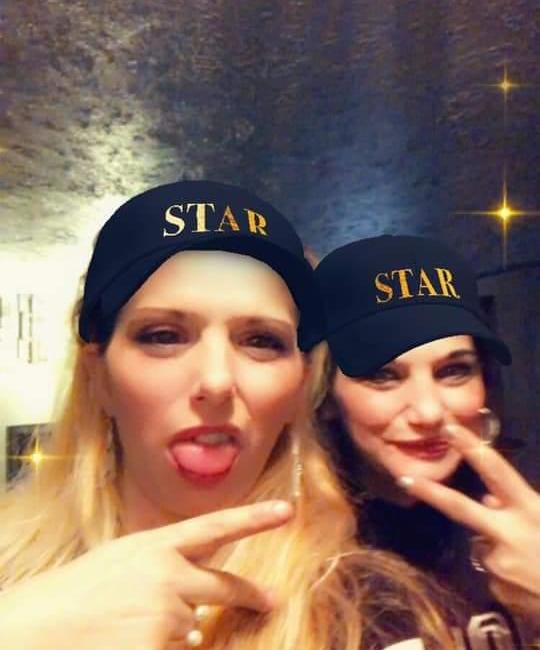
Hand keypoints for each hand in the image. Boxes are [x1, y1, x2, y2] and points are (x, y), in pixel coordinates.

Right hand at [0, 500, 292, 649]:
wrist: (37, 627)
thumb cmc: (79, 593)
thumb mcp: (124, 560)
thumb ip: (164, 565)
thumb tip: (199, 601)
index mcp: (156, 544)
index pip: (216, 526)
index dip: (255, 518)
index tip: (288, 510)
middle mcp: (168, 574)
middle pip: (224, 585)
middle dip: (249, 595)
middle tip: (270, 599)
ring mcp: (166, 612)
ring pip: (193, 627)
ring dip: (174, 632)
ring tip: (131, 627)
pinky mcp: (160, 646)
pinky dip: (164, 649)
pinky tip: (132, 641)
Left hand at [397, 424, 539, 617]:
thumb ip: (522, 506)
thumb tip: (488, 499)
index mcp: (530, 510)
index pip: (496, 471)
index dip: (471, 448)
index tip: (448, 428)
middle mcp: (509, 534)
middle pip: (460, 508)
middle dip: (430, 492)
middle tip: (403, 479)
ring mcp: (499, 564)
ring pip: (482, 545)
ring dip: (496, 548)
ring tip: (531, 563)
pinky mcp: (496, 590)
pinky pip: (493, 572)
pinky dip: (505, 573)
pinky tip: (528, 582)